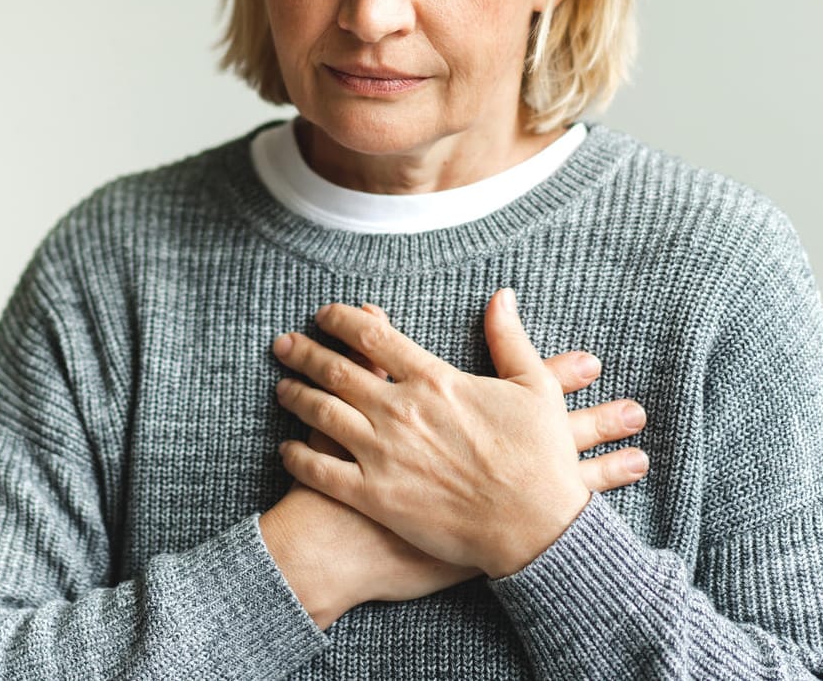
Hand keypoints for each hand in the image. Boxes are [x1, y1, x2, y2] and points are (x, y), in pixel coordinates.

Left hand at [272, 290, 626, 578]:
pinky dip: (298, 457)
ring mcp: (384, 453)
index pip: (373, 337)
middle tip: (283, 344)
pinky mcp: (375, 496)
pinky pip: (322, 471)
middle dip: (304, 353)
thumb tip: (502, 295)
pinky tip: (287, 449)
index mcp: (434, 380)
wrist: (535, 528)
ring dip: (296, 396)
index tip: (325, 315)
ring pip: (321, 414)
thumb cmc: (540, 459)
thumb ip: (509, 337)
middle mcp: (400, 411)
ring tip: (282, 388)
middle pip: (335, 370)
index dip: (342, 320)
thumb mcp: (534, 387)